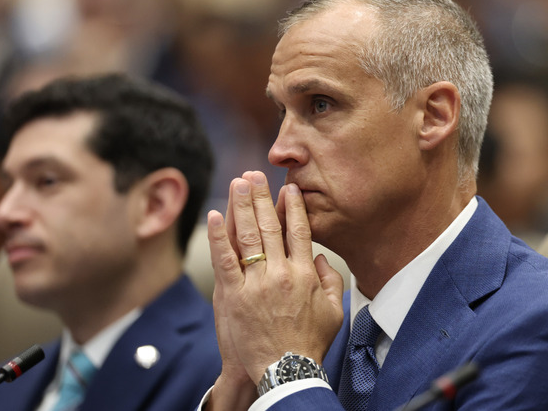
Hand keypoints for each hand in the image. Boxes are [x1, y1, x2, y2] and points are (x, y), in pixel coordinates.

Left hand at [206, 171, 343, 406]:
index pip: (299, 231)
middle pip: (270, 226)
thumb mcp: (334, 312)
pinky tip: (213, 215)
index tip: (288, 188)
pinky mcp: (233, 295)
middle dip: (262, 197)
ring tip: (237, 183)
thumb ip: (331, 281)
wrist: (286, 371)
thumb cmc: (310, 344)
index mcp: (305, 274)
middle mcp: (281, 273)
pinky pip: (224, 259)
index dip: (293, 207)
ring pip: (247, 236)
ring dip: (241, 206)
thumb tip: (321, 258)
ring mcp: (256, 283)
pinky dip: (218, 236)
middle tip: (255, 175)